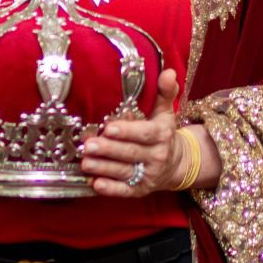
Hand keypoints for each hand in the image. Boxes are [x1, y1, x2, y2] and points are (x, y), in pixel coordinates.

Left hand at [80, 69, 188, 196]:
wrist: (177, 164)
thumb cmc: (163, 132)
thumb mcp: (165, 112)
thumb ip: (165, 92)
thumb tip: (168, 72)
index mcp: (161, 135)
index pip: (144, 134)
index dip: (127, 132)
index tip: (109, 128)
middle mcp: (157, 157)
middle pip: (130, 153)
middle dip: (108, 150)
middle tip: (87, 145)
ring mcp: (148, 175)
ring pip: (124, 172)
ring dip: (103, 168)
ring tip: (85, 162)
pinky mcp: (140, 190)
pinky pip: (125, 191)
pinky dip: (110, 189)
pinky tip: (95, 184)